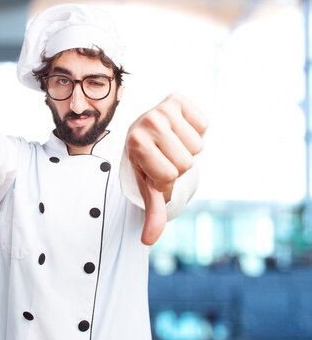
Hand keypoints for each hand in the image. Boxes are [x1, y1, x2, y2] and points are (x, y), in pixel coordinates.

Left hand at [125, 93, 207, 244]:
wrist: (141, 131)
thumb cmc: (145, 161)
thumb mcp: (147, 185)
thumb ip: (152, 212)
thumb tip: (148, 241)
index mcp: (136, 144)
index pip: (169, 176)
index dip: (166, 179)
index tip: (153, 169)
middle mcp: (147, 122)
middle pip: (186, 162)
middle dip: (178, 165)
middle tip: (163, 156)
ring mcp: (161, 108)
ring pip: (197, 145)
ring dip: (187, 148)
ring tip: (170, 143)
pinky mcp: (177, 98)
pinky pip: (203, 124)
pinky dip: (196, 129)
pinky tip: (179, 129)